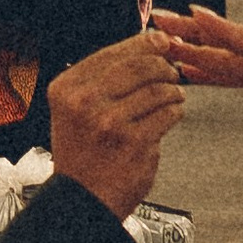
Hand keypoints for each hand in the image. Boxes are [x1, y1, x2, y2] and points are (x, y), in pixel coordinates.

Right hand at [47, 31, 186, 218]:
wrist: (83, 200)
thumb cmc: (83, 153)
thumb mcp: (75, 109)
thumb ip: (103, 78)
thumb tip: (151, 42)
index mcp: (67, 89)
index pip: (113, 53)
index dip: (144, 43)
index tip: (161, 42)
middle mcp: (85, 103)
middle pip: (140, 66)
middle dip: (163, 66)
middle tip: (171, 72)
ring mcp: (110, 123)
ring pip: (158, 90)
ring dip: (173, 91)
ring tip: (174, 96)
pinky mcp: (135, 143)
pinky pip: (167, 114)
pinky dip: (175, 111)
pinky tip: (171, 115)